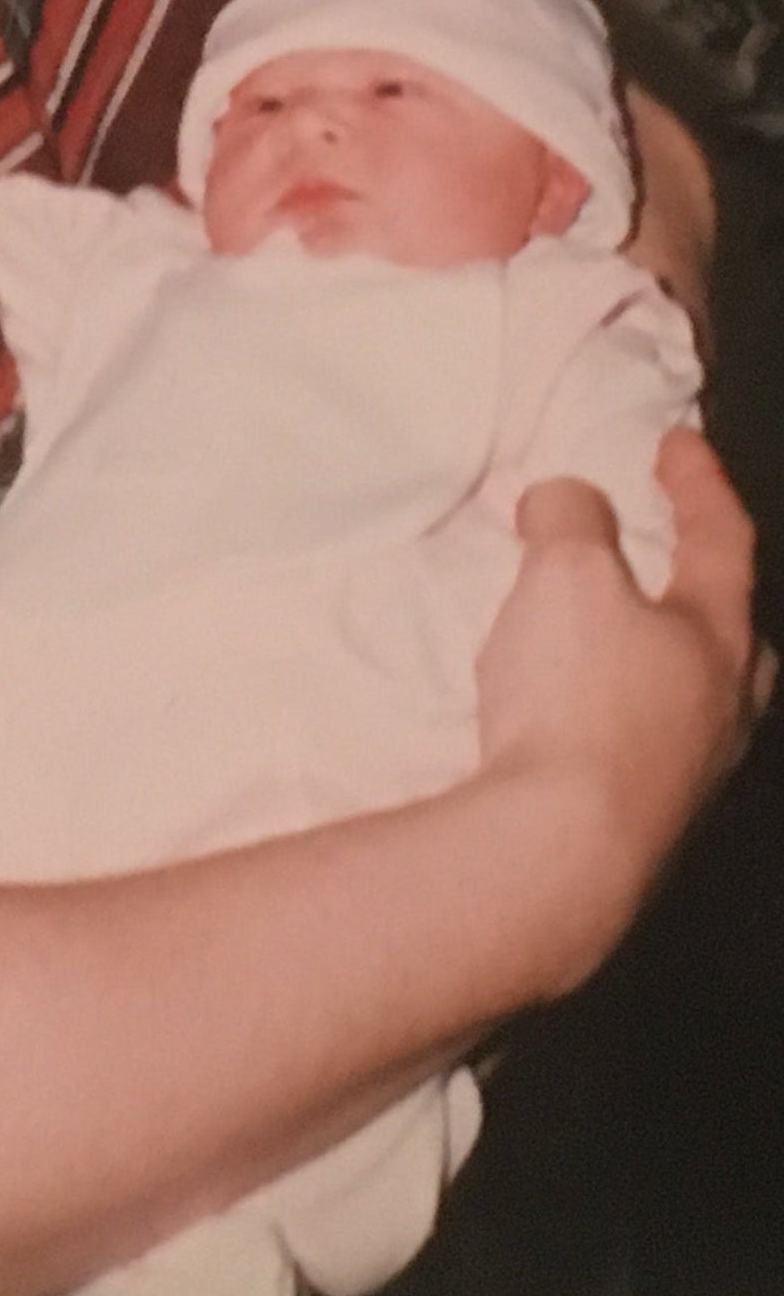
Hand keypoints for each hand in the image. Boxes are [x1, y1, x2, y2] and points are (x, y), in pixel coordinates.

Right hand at [474, 427, 763, 988]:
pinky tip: (577, 719)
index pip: (723, 540)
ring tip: (613, 641)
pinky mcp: (646, 829)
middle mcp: (725, 711)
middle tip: (679, 564)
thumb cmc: (578, 698)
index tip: (676, 442)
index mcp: (721, 638)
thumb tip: (567, 503)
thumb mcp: (566, 573)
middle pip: (737, 638)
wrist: (559, 853)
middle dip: (708, 593)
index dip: (697, 484)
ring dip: (660, 660)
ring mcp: (692, 779)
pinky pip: (645, 748)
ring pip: (694, 700)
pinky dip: (618, 714)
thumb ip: (570, 520)